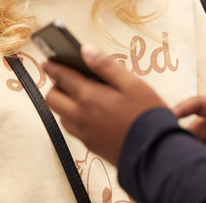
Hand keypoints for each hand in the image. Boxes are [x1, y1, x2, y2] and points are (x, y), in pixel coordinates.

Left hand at [43, 44, 166, 165]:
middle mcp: (81, 116)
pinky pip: (72, 129)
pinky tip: (88, 113)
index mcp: (90, 98)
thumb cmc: (148, 117)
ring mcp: (84, 133)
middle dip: (55, 86)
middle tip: (66, 79)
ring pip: (60, 115)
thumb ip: (106, 66)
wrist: (157, 155)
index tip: (48, 61)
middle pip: (52, 99)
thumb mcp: (132, 84)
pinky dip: (72, 118)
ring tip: (78, 95)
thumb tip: (86, 50)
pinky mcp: (90, 146)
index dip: (53, 66)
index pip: (62, 77)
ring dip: (63, 103)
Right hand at [172, 96, 205, 169]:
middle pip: (195, 126)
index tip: (168, 116)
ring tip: (191, 163)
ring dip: (195, 149)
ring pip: (199, 139)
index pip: (200, 104)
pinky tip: (201, 166)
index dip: (183, 108)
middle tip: (182, 155)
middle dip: (188, 139)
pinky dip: (203, 156)